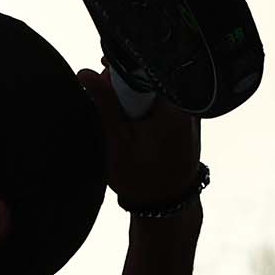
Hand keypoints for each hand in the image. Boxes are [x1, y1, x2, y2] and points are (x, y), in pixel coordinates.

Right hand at [77, 64, 202, 205]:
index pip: (140, 69)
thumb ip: (104, 103)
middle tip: (110, 114)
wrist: (165, 206)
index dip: (116, 74)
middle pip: (147, 78)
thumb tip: (86, 72)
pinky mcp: (187, 121)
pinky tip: (136, 131)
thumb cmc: (142, 178)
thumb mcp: (117, 141)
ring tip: (125, 127)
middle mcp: (186, 104)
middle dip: (123, 90)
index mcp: (172, 104)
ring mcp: (189, 112)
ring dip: (133, 103)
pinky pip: (161, 104)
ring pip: (152, 91)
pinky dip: (145, 112)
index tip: (100, 85)